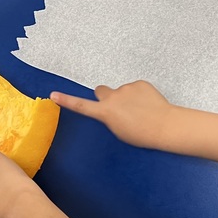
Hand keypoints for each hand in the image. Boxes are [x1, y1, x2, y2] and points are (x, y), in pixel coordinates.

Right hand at [51, 81, 177, 149]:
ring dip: (127, 98)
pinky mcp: (139, 83)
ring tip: (141, 110)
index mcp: (105, 112)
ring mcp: (126, 88)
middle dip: (106, 97)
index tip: (53, 95)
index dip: (66, 100)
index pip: (81, 105)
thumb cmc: (141, 134)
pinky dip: (140, 94)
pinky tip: (149, 104)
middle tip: (119, 108)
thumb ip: (109, 117)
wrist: (164, 125)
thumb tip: (110, 109)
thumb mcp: (119, 131)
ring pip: (121, 91)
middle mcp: (112, 97)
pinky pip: (135, 87)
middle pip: (101, 91)